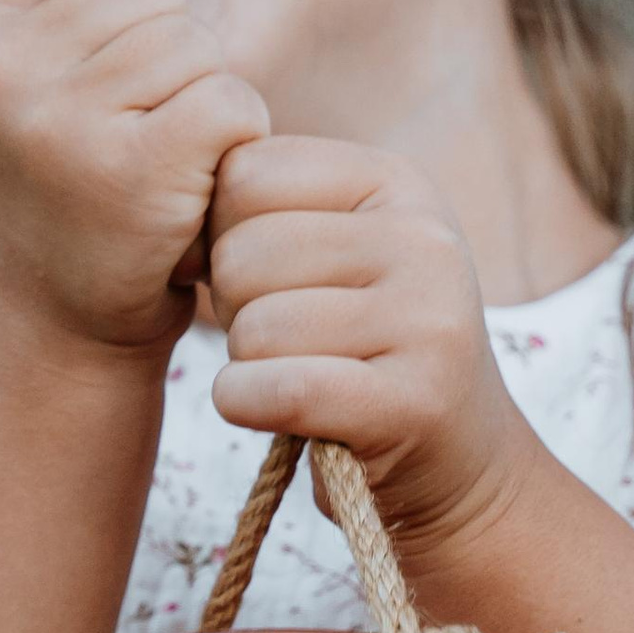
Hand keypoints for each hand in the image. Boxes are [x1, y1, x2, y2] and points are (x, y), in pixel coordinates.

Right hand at [0, 0, 269, 350]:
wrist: (58, 321)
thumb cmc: (58, 183)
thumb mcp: (25, 73)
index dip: (120, 8)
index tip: (87, 86)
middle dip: (166, 57)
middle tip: (126, 136)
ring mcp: (59, 119)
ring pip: (194, 43)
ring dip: (200, 101)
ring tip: (153, 163)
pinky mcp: (132, 168)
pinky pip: (228, 98)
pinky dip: (233, 142)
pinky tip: (188, 187)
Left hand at [204, 136, 536, 558]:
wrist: (456, 459)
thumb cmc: (361, 344)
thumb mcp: (335, 247)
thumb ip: (268, 204)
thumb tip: (177, 185)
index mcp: (396, 181)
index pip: (245, 173)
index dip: (223, 233)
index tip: (265, 276)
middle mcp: (424, 238)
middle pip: (242, 254)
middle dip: (234, 306)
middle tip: (285, 337)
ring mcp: (429, 320)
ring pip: (253, 328)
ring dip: (247, 364)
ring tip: (300, 371)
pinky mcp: (415, 402)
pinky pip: (276, 390)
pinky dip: (247, 406)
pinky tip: (276, 410)